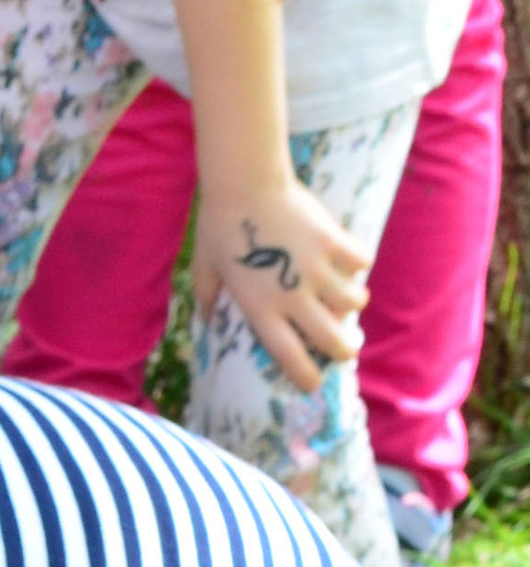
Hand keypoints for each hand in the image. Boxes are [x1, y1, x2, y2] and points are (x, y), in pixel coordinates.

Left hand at [194, 170, 368, 392]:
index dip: (304, 376)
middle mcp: (292, 295)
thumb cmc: (220, 224)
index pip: (288, 355)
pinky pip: (361, 261)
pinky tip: (350, 260)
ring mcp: (316, 269)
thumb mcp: (204, 265)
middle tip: (346, 349)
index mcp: (260, 307)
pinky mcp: (334, 242)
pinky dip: (359, 263)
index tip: (313, 384)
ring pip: (354, 302)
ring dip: (353, 303)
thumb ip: (207, 295)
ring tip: (347, 298)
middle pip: (331, 339)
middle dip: (344, 351)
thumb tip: (204, 319)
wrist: (244, 182)